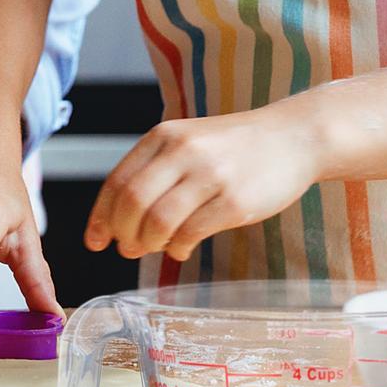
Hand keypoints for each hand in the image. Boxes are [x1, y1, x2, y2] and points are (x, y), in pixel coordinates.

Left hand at [84, 110, 320, 260]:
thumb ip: (155, 170)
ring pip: (159, 220)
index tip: (94, 240)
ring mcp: (210, 176)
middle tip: (125, 249)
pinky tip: (180, 249)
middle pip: (132, 202)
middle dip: (121, 233)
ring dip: (147, 243)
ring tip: (151, 249)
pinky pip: (192, 233)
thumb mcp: (187, 142)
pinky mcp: (235, 202)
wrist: (292, 137)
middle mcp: (183, 152)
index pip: (117, 181)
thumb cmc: (234, 146)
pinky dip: (177, 248)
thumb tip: (118, 218)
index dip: (100, 216)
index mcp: (163, 136)